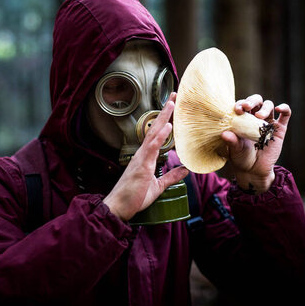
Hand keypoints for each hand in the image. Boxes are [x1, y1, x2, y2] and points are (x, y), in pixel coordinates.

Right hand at [103, 93, 188, 220]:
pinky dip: (160, 136)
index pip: (157, 135)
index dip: (165, 121)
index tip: (173, 108)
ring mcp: (141, 158)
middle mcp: (143, 154)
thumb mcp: (158, 187)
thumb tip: (185, 170)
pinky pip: (152, 147)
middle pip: (155, 128)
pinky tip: (168, 126)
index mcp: (146, 157)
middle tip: (175, 97)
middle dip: (165, 113)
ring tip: (172, 104)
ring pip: (154, 133)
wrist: (119, 207)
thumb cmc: (134, 197)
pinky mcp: (142, 165)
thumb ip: (170, 177)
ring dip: (163, 118)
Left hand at [220, 94, 290, 193]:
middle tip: (247, 107)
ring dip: (264, 108)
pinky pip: (285, 115)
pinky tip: (279, 108)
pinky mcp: (280, 129)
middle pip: (256, 101)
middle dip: (251, 101)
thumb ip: (231, 141)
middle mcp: (255, 117)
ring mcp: (268, 122)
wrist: (254, 170)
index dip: (240, 104)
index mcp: (242, 118)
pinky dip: (284, 108)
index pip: (242, 105)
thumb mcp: (235, 150)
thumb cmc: (241, 157)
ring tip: (259, 116)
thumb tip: (224, 134)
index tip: (237, 110)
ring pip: (268, 105)